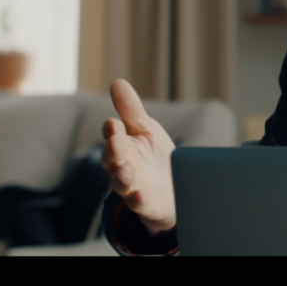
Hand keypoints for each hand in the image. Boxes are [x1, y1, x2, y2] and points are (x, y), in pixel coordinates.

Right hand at [100, 79, 177, 234]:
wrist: (173, 189)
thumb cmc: (155, 156)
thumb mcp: (146, 130)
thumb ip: (131, 110)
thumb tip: (116, 81)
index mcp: (123, 146)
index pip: (114, 136)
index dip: (113, 130)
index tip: (114, 123)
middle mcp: (123, 166)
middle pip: (113, 159)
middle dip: (113, 151)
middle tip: (116, 142)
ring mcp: (133, 186)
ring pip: (121, 182)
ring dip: (122, 175)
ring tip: (125, 168)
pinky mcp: (145, 204)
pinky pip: (138, 203)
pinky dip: (137, 200)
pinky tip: (139, 195)